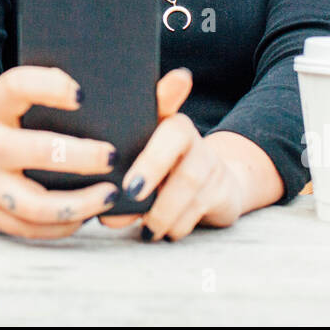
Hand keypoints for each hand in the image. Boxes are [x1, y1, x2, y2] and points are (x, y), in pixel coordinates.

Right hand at [0, 66, 120, 238]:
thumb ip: (33, 95)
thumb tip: (92, 105)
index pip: (17, 87)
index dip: (50, 87)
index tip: (81, 95)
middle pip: (36, 152)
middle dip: (81, 157)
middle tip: (111, 156)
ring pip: (35, 205)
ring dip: (79, 204)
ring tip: (109, 194)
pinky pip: (26, 228)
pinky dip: (60, 227)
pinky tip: (83, 217)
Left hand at [99, 67, 244, 240]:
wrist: (212, 188)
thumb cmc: (163, 174)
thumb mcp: (140, 165)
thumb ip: (121, 178)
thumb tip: (106, 210)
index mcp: (168, 122)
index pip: (166, 101)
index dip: (166, 97)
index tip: (163, 102)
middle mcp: (192, 137)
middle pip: (177, 139)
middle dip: (152, 164)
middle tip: (130, 192)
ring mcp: (210, 163)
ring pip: (189, 179)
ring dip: (163, 209)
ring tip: (146, 228)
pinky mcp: (223, 191)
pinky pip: (200, 208)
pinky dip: (177, 225)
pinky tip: (163, 232)